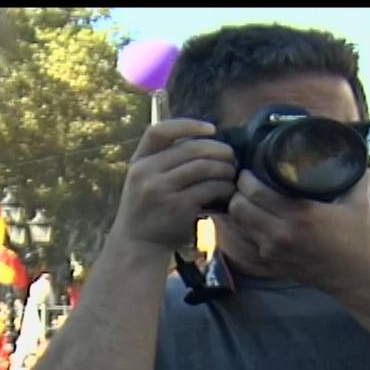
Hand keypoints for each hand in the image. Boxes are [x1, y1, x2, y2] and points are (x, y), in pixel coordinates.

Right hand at [109, 120, 236, 249]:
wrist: (137, 245)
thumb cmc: (148, 209)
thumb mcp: (144, 180)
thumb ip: (164, 160)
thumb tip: (206, 139)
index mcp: (138, 161)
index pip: (159, 131)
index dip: (188, 125)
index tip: (211, 128)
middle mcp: (146, 172)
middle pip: (191, 148)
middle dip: (218, 149)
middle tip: (232, 156)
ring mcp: (161, 190)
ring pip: (203, 167)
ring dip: (224, 168)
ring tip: (232, 173)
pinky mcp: (178, 207)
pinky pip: (209, 188)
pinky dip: (224, 187)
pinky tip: (229, 191)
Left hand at [219, 168, 369, 291]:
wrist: (356, 277)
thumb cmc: (358, 238)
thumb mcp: (359, 202)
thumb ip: (355, 175)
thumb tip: (354, 153)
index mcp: (301, 215)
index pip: (256, 192)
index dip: (246, 178)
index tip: (248, 170)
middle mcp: (282, 234)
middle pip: (239, 208)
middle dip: (237, 192)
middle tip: (244, 183)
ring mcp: (274, 251)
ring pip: (239, 225)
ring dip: (238, 210)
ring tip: (245, 198)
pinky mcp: (272, 263)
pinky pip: (248, 240)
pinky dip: (246, 227)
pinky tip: (253, 218)